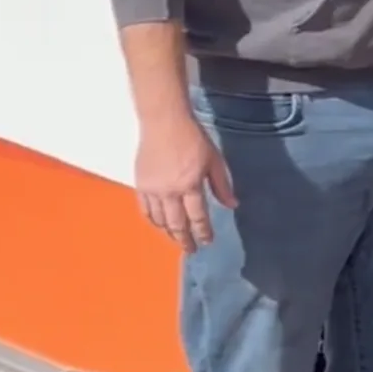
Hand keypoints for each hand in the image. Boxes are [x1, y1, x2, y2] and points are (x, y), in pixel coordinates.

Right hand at [135, 113, 235, 251]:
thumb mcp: (214, 160)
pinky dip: (152, 220)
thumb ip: (222, 185)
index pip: (197, 217)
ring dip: (168, 232)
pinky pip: (145, 209)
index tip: (207, 241)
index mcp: (190, 185)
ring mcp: (152, 189)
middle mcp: (169, 191)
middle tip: (191, 249)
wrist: (164, 121)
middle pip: (177, 223)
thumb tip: (232, 205)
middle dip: (185, 239)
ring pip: (159, 220)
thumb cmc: (193, 138)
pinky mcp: (140, 184)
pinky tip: (159, 224)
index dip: (203, 232)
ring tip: (177, 238)